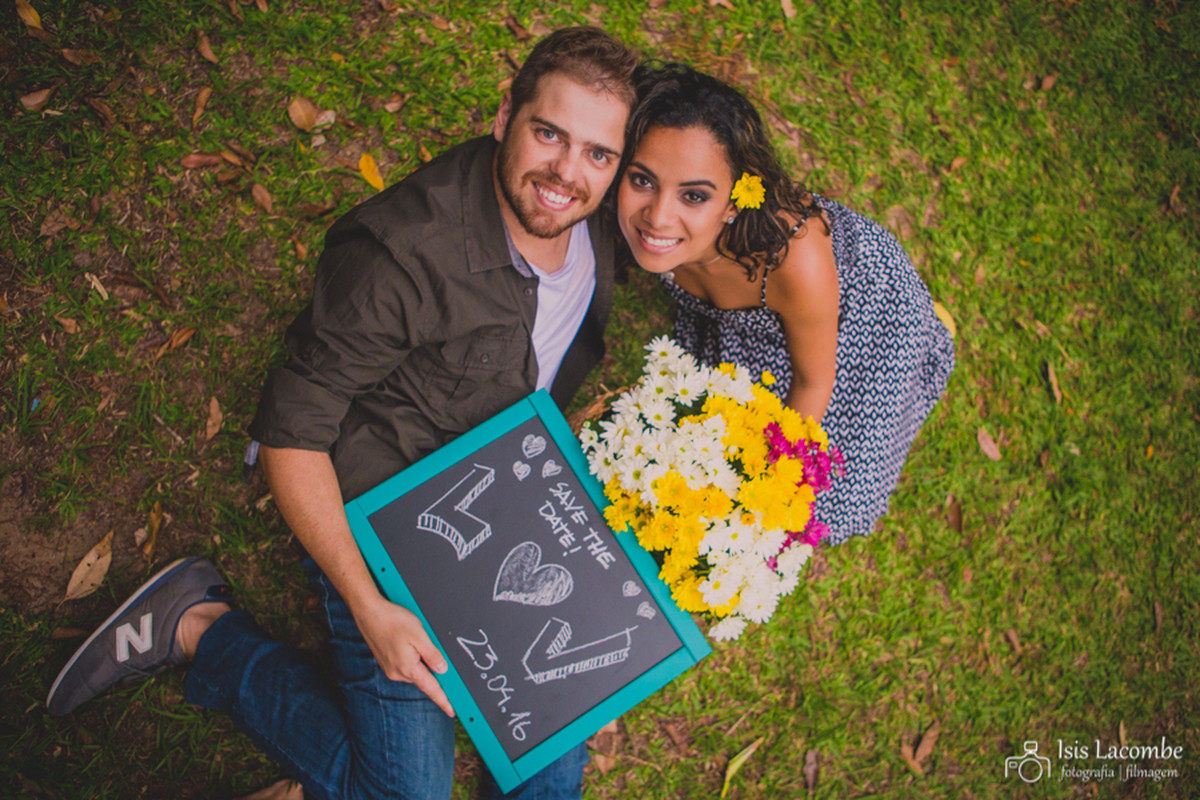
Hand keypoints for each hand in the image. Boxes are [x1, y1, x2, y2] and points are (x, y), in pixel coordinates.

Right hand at [353, 594, 454, 716]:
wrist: (369, 612)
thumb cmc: (393, 620)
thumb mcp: (419, 635)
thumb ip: (432, 655)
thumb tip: (442, 670)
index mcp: (407, 668)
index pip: (430, 688)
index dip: (443, 701)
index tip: (451, 711)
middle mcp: (397, 673)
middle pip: (423, 678)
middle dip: (432, 671)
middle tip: (433, 654)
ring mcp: (390, 668)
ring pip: (414, 671)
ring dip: (420, 662)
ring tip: (415, 639)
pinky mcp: (386, 662)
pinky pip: (405, 665)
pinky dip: (412, 658)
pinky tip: (408, 643)